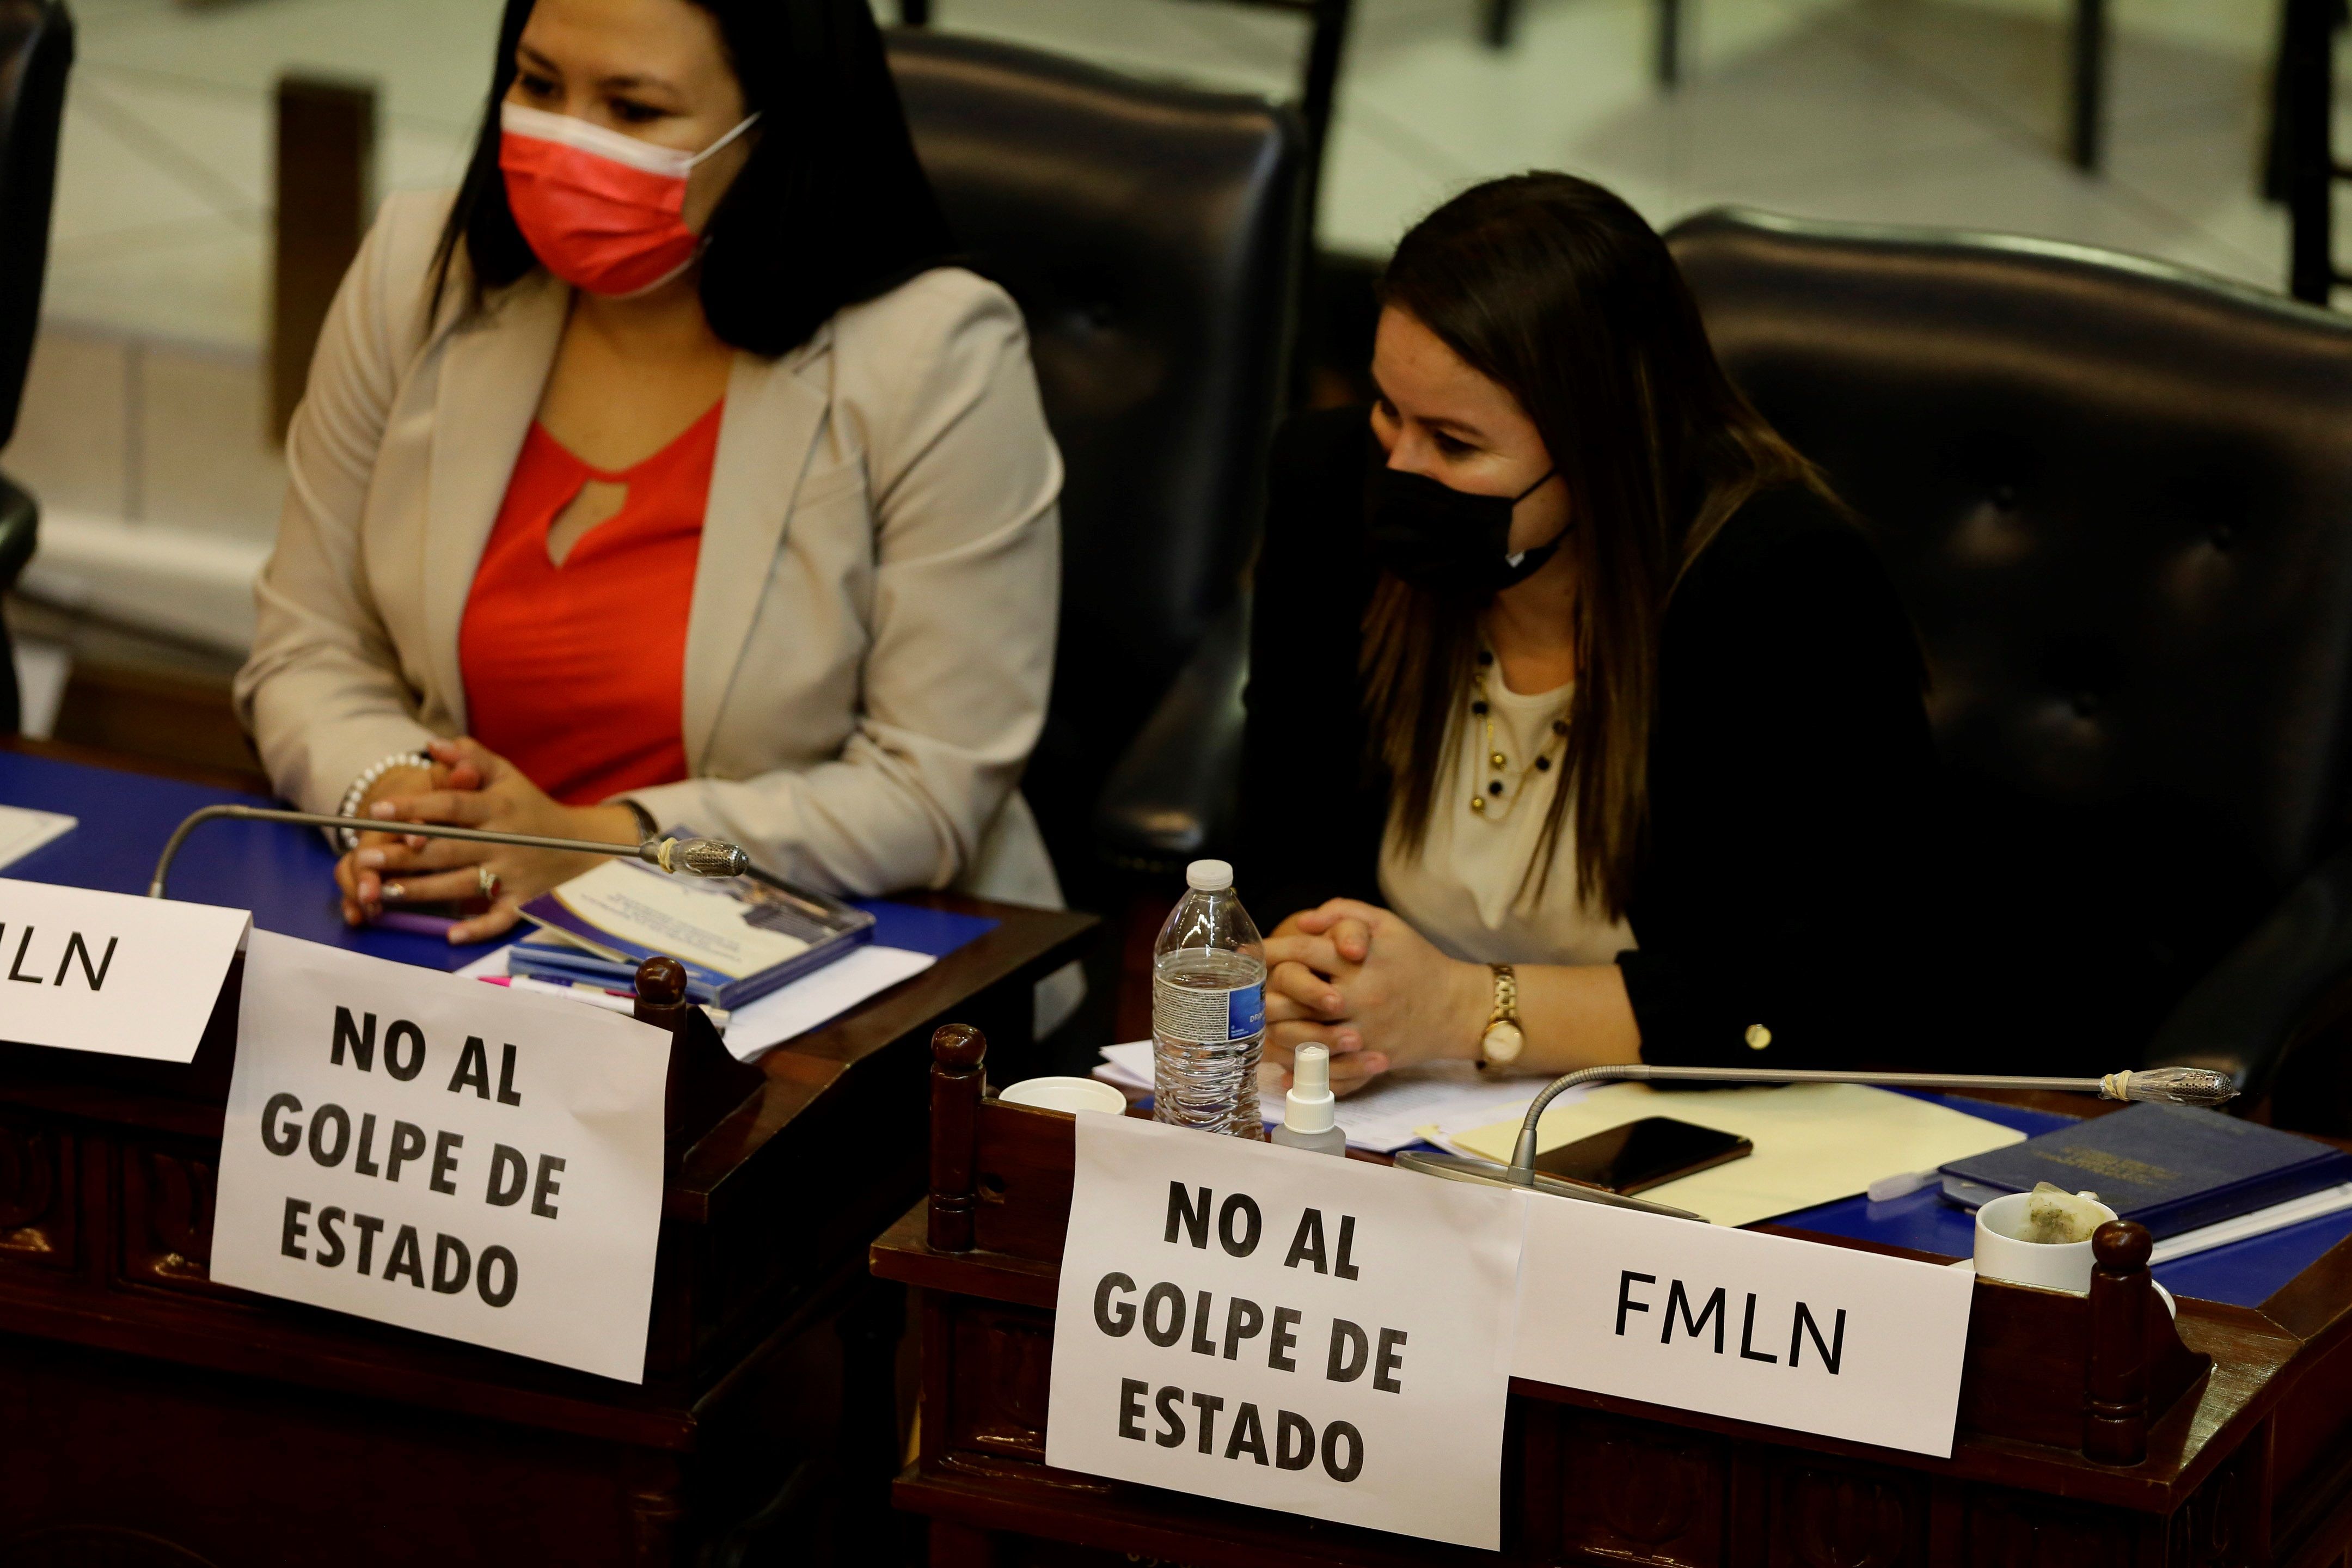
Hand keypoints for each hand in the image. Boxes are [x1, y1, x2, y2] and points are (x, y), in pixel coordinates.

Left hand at [338, 737, 639, 943]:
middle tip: (365, 860)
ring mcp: (514, 874)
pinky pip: (500, 919)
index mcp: (497, 807)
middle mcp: (504, 841)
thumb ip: (472, 757)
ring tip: (384, 892)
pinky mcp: (524, 902)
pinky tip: (450, 935)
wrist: (585, 846)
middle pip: (448, 849)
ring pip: (463, 884)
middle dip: (405, 856)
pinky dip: (478, 929)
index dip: (415, 807)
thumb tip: (433, 744)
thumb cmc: (533, 808)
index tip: (379, 811)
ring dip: (423, 890)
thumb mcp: (508, 776)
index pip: (451, 806)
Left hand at [1260, 899, 1487, 1095]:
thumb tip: (1302, 921)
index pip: (1302, 951)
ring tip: (1261, 1025)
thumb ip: (1344, 914)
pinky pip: (1328, 1067)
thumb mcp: (1387, 925)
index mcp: (1359, 961)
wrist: (1455, 1006)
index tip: (1253, 953)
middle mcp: (1358, 996)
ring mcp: (1364, 1030)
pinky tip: (1283, 1063)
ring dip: (1277, 1030)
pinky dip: (1302, 1067)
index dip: (1272, 950)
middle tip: (1250, 993)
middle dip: (1266, 993)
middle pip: (1295, 996)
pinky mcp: (1370, 1058)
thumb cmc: (1416, 960)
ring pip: (1305, 1035)